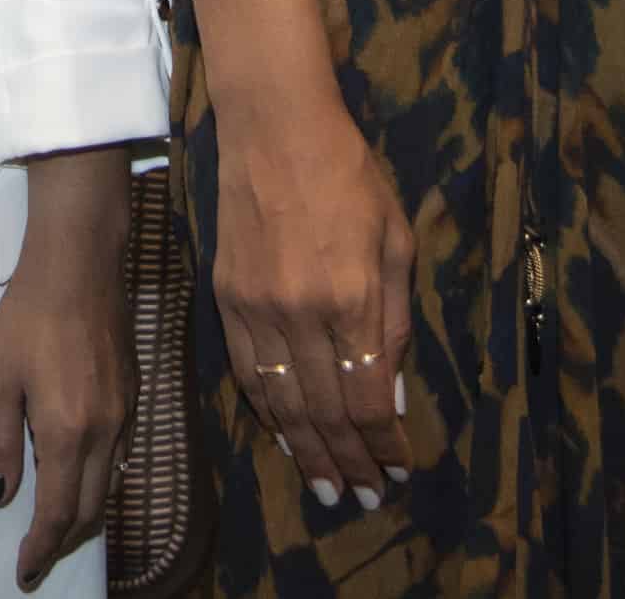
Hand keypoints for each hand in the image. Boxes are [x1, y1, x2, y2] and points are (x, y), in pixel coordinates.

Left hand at [0, 151, 131, 591]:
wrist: (81, 262)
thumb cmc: (29, 314)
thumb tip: (3, 493)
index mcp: (69, 432)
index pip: (58, 512)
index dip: (42, 548)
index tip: (26, 571)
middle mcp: (106, 432)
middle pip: (90, 509)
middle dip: (63, 541)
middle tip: (38, 556)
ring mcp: (126, 413)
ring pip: (108, 484)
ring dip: (82, 513)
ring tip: (55, 524)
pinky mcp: (134, 394)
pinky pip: (119, 455)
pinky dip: (98, 479)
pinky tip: (79, 472)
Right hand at [210, 93, 416, 514]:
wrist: (275, 128)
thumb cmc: (350, 175)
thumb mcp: (397, 241)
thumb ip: (397, 321)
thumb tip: (392, 397)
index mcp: (353, 297)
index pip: (368, 397)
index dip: (383, 444)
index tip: (397, 470)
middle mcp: (302, 312)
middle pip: (326, 410)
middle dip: (348, 460)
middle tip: (362, 496)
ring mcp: (257, 307)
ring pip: (282, 401)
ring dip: (306, 450)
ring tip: (325, 486)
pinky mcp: (226, 297)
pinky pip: (245, 371)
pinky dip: (266, 411)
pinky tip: (283, 436)